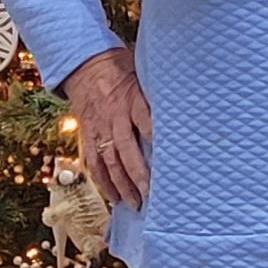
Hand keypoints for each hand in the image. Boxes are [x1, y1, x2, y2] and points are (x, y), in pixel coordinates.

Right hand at [61, 45, 151, 209]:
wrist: (84, 65)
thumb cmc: (119, 69)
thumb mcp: (141, 74)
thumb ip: (155, 94)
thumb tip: (183, 108)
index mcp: (131, 100)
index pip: (145, 121)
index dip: (154, 137)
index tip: (167, 155)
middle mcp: (114, 117)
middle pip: (126, 149)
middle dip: (138, 174)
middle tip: (149, 193)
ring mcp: (99, 129)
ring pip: (109, 161)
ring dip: (122, 184)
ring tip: (134, 202)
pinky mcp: (88, 136)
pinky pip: (94, 162)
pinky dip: (102, 182)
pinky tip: (113, 197)